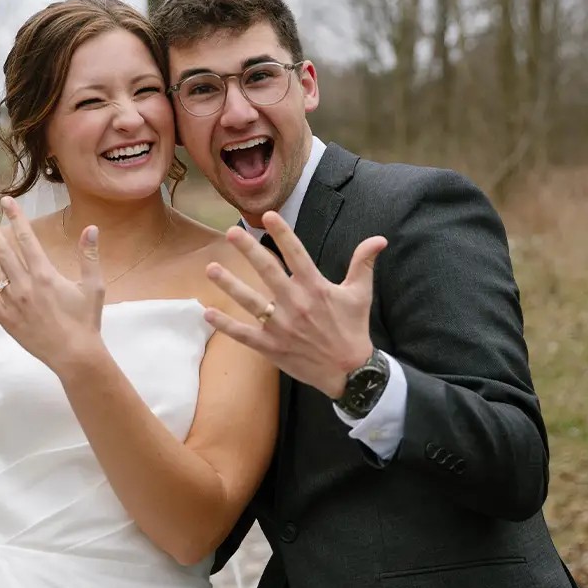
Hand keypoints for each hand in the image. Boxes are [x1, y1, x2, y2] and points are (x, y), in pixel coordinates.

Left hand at [0, 197, 106, 374]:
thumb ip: (89, 256)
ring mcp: (14, 303)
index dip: (16, 218)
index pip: (27, 239)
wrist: (75, 356)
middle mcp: (26, 286)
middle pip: (4, 251)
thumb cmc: (87, 321)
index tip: (7, 201)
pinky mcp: (7, 320)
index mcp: (46, 275)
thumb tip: (91, 227)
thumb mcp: (94, 287)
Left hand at [204, 211, 386, 397]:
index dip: (283, 233)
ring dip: (229, 284)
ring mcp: (281, 326)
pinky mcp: (272, 347)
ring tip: (211, 268)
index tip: (269, 215)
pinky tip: (208, 312)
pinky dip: (226, 324)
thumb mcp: (360, 294)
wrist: (350, 372)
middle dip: (248, 251)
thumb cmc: (353, 330)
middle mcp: (295, 303)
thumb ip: (363, 264)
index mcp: (315, 287)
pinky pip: (244, 334)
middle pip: (268, 272)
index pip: (296, 254)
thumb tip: (379, 239)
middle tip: (231, 233)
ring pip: (250, 301)